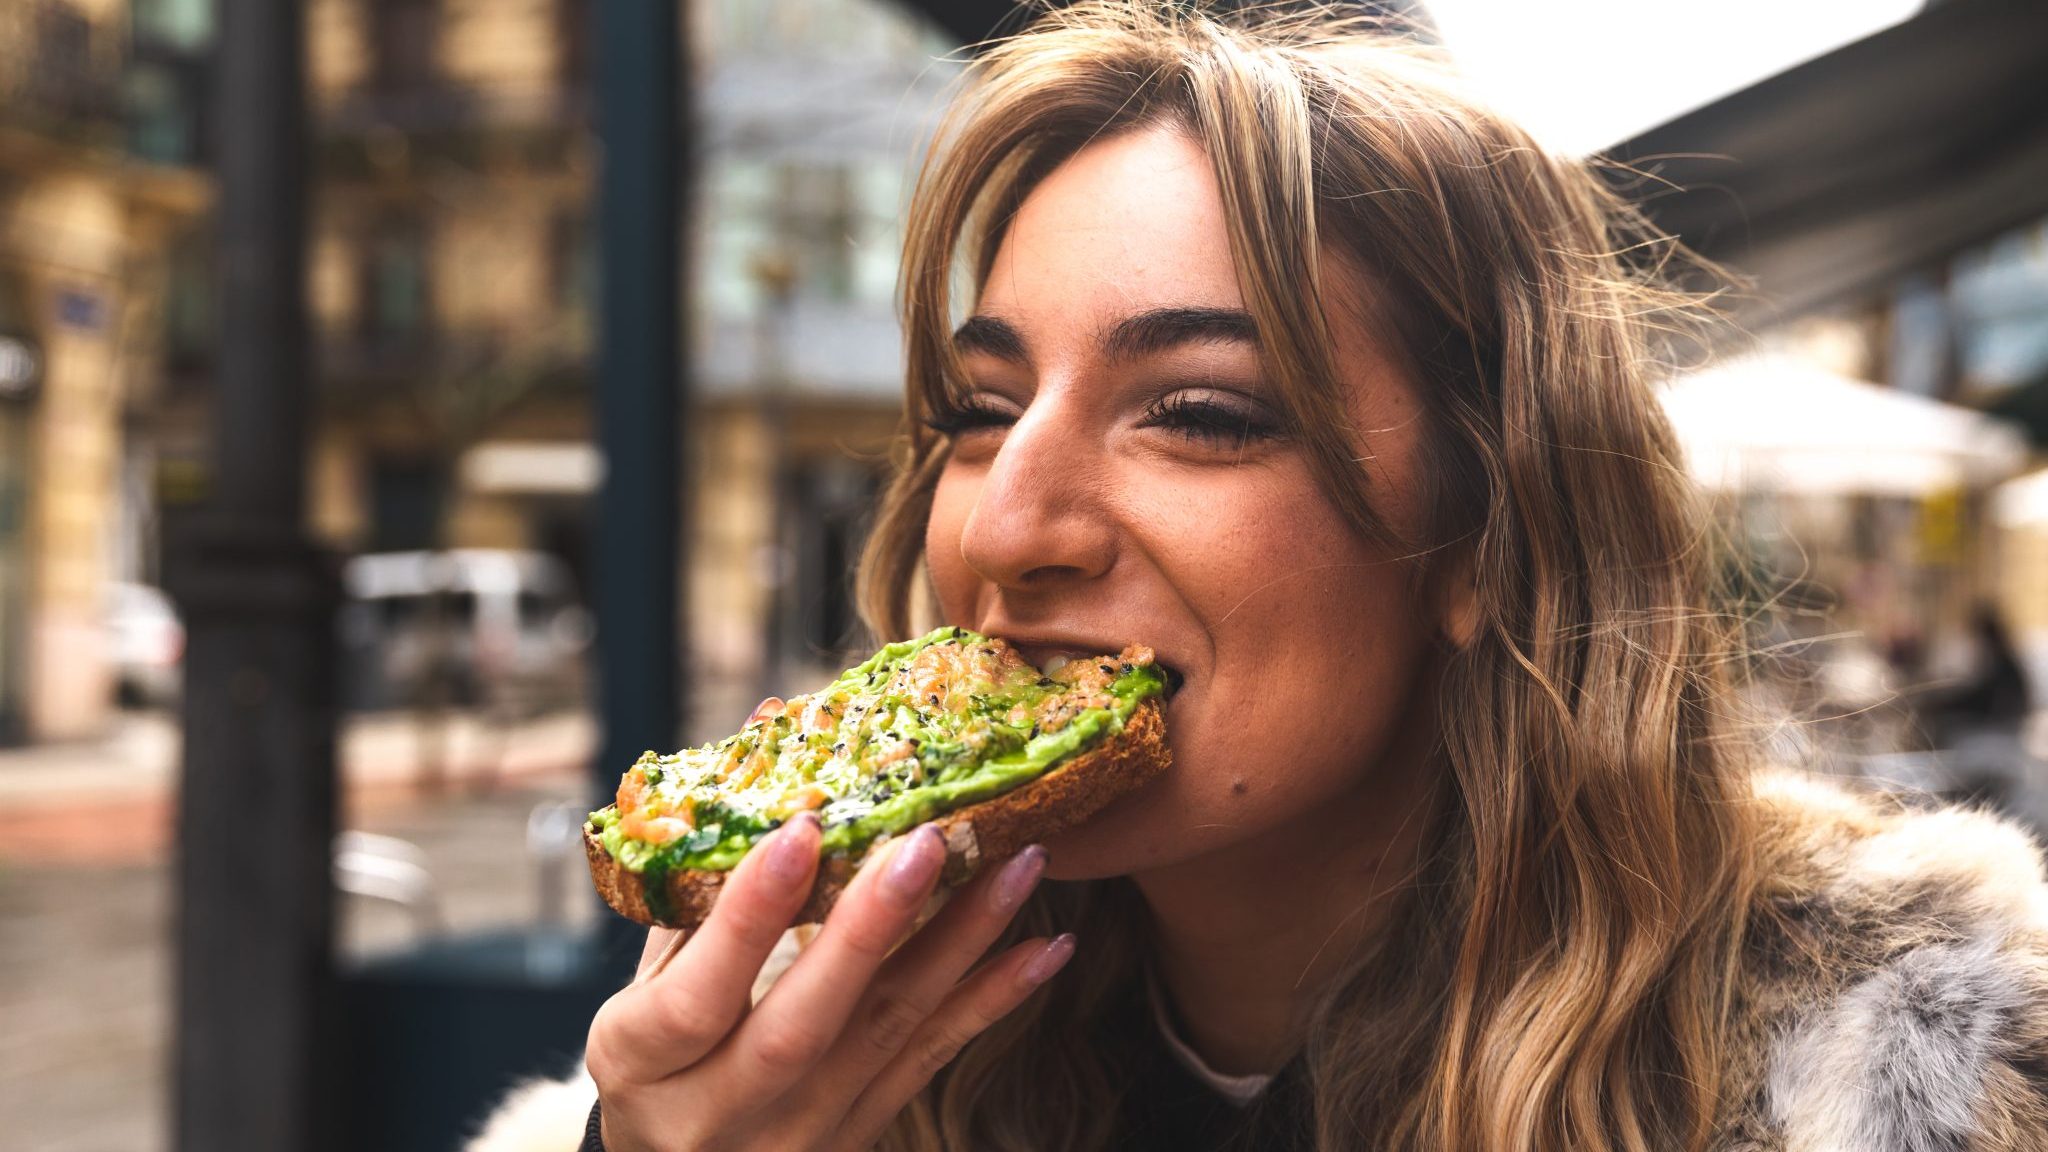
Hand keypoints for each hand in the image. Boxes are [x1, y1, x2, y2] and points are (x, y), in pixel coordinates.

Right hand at [584, 815, 1075, 1151]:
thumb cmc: (656, 1056)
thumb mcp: (645, 982)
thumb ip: (699, 885)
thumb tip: (768, 731)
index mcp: (645, 1064)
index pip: (698, 996)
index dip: (748, 914)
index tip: (801, 827)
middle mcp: (722, 1111)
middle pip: (803, 1026)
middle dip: (870, 928)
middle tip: (928, 839)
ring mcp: (800, 1133)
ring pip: (887, 1034)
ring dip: (961, 944)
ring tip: (1017, 866)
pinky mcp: (860, 1135)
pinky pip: (933, 1061)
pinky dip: (993, 1000)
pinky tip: (1044, 949)